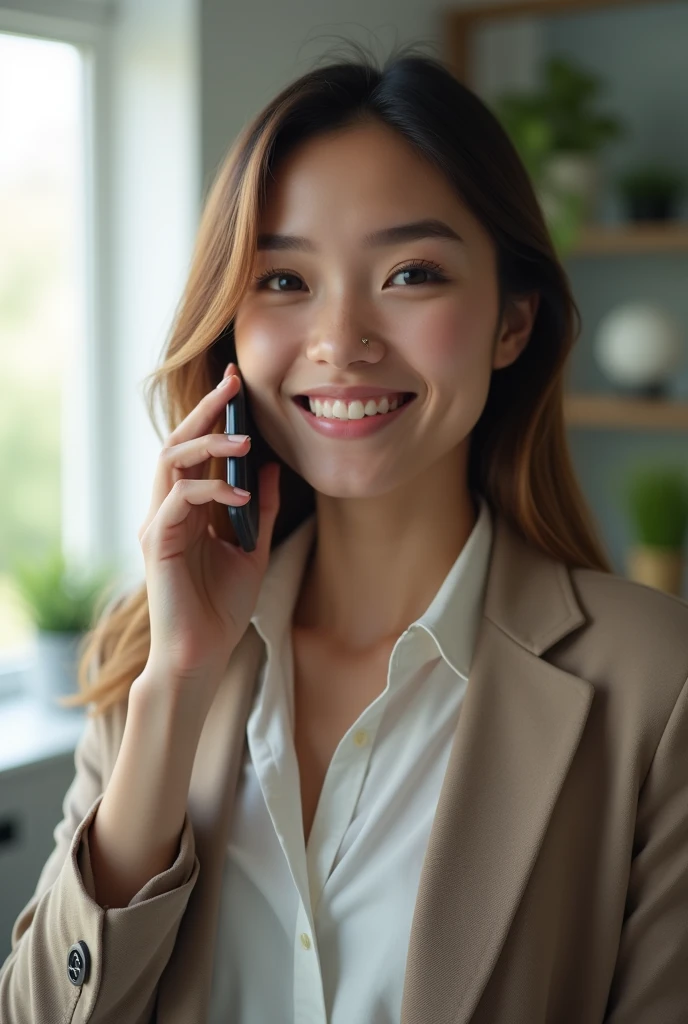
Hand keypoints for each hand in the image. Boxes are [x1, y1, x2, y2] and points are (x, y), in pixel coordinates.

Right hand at [135, 362, 279, 716]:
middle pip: (177, 444)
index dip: (213, 417)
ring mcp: (159, 524)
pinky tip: (241, 497)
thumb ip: (261, 510)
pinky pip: (179, 499)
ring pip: (170, 462)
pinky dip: (210, 490)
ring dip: (207, 445)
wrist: (202, 655)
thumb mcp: (252, 551)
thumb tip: (273, 468)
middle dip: (205, 412)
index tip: (236, 388)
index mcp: (186, 510)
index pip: (195, 451)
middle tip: (232, 387)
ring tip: (243, 440)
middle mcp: (167, 510)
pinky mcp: (158, 542)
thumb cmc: (221, 609)